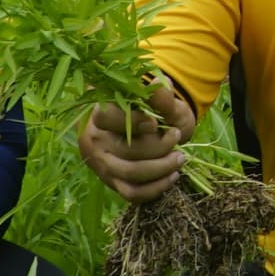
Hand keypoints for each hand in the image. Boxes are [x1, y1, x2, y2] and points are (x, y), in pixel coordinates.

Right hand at [77, 83, 197, 207]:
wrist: (144, 130)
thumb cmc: (151, 111)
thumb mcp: (158, 100)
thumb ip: (160, 94)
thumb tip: (161, 82)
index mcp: (99, 114)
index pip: (108, 118)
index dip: (134, 122)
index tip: (156, 123)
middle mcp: (94, 140)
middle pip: (127, 150)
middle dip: (160, 146)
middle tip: (177, 137)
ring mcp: (101, 164)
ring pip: (131, 174)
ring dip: (162, 168)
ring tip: (180, 158)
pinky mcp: (111, 183)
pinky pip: (132, 193)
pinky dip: (156, 188)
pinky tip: (172, 176)